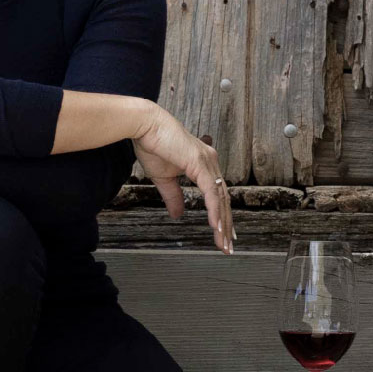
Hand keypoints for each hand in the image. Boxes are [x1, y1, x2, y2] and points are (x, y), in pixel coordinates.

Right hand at [132, 102, 234, 252]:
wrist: (144, 125)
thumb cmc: (153, 145)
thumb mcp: (164, 179)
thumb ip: (174, 197)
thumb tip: (178, 215)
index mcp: (204, 165)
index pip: (218, 196)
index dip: (222, 216)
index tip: (224, 234)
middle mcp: (211, 163)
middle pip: (224, 200)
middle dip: (226, 225)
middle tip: (228, 246)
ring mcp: (208, 162)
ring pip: (220, 199)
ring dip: (222, 223)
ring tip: (223, 242)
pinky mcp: (200, 164)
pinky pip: (211, 192)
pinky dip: (214, 210)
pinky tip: (215, 226)